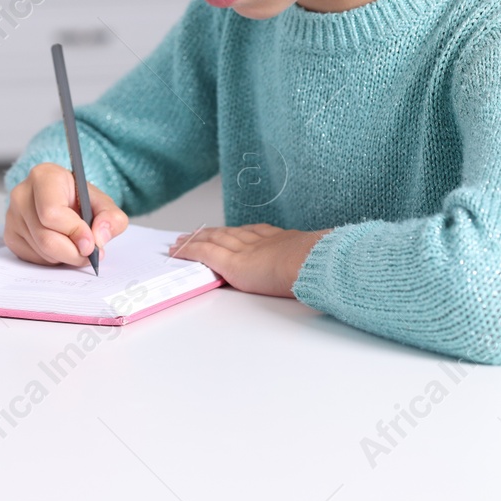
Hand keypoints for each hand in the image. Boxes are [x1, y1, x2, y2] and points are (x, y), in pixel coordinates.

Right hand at [5, 162, 128, 267]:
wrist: (61, 199)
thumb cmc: (79, 198)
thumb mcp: (102, 203)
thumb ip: (111, 218)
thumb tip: (100, 237)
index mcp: (44, 177)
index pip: (52, 212)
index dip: (74, 232)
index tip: (91, 243)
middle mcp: (21, 194)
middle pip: (46, 237)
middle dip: (73, 252)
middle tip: (89, 253)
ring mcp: (12, 216)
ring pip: (41, 251)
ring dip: (64, 256)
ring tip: (76, 245)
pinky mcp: (10, 235)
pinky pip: (33, 258)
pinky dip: (52, 259)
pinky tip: (60, 245)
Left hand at [167, 224, 329, 296]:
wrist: (312, 263)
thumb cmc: (320, 266)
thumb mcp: (318, 260)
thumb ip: (312, 262)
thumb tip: (324, 270)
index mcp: (281, 240)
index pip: (253, 232)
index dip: (238, 232)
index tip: (231, 230)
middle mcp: (258, 241)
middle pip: (229, 233)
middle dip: (212, 232)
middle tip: (198, 231)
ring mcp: (243, 251)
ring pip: (212, 240)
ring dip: (195, 239)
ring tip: (182, 240)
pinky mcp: (231, 264)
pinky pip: (203, 253)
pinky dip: (188, 250)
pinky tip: (176, 251)